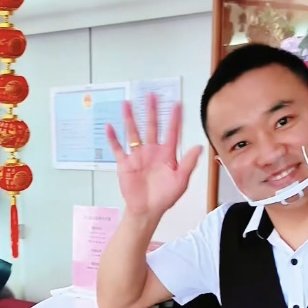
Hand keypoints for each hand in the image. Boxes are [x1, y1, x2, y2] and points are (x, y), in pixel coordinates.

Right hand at [105, 92, 202, 219]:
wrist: (147, 211)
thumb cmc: (165, 198)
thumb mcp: (181, 181)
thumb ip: (189, 163)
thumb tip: (198, 147)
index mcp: (167, 154)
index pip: (172, 132)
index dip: (174, 118)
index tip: (177, 104)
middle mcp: (152, 151)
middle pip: (151, 126)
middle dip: (152, 111)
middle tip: (152, 96)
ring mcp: (138, 156)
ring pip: (133, 133)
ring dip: (130, 119)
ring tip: (128, 104)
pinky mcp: (125, 163)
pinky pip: (117, 148)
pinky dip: (113, 139)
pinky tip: (110, 128)